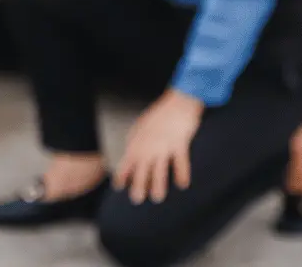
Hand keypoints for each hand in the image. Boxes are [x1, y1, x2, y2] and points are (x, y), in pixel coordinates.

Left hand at [114, 89, 203, 203]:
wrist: (179, 102)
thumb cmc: (160, 115)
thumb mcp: (141, 127)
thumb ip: (135, 141)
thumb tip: (130, 155)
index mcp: (138, 141)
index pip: (127, 162)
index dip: (122, 175)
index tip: (119, 187)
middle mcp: (149, 146)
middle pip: (142, 170)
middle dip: (138, 186)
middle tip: (137, 199)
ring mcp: (164, 146)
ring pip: (160, 170)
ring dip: (158, 185)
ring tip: (157, 198)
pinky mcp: (180, 144)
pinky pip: (181, 162)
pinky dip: (182, 174)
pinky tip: (183, 185)